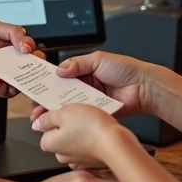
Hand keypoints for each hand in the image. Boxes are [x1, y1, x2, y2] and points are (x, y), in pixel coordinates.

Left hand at [0, 20, 40, 98]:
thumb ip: (12, 31)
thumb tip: (27, 44)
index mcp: (15, 46)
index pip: (34, 49)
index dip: (35, 52)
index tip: (29, 53)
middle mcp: (14, 62)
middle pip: (34, 68)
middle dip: (33, 71)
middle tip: (24, 71)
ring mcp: (9, 76)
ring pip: (24, 83)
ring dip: (17, 83)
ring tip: (3, 79)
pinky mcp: (2, 88)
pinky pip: (9, 93)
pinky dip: (2, 89)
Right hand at [30, 52, 153, 122]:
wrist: (145, 87)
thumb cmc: (126, 69)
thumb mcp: (99, 59)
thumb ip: (79, 63)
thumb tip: (60, 69)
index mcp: (84, 71)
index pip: (61, 77)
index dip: (48, 82)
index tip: (35, 87)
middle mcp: (86, 86)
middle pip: (62, 94)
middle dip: (48, 100)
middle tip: (36, 107)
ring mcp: (91, 101)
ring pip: (70, 106)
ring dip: (57, 112)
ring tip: (44, 117)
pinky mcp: (97, 113)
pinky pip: (83, 115)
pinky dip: (73, 119)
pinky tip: (63, 122)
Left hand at [32, 104, 132, 168]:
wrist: (116, 144)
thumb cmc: (90, 126)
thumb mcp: (64, 113)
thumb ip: (47, 118)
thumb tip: (36, 123)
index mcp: (50, 144)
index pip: (44, 132)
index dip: (52, 120)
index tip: (62, 112)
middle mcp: (62, 156)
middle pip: (59, 138)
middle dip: (66, 127)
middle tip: (78, 114)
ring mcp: (78, 161)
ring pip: (74, 143)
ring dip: (79, 134)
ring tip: (90, 122)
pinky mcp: (92, 162)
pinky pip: (87, 149)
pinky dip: (90, 142)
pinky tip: (98, 133)